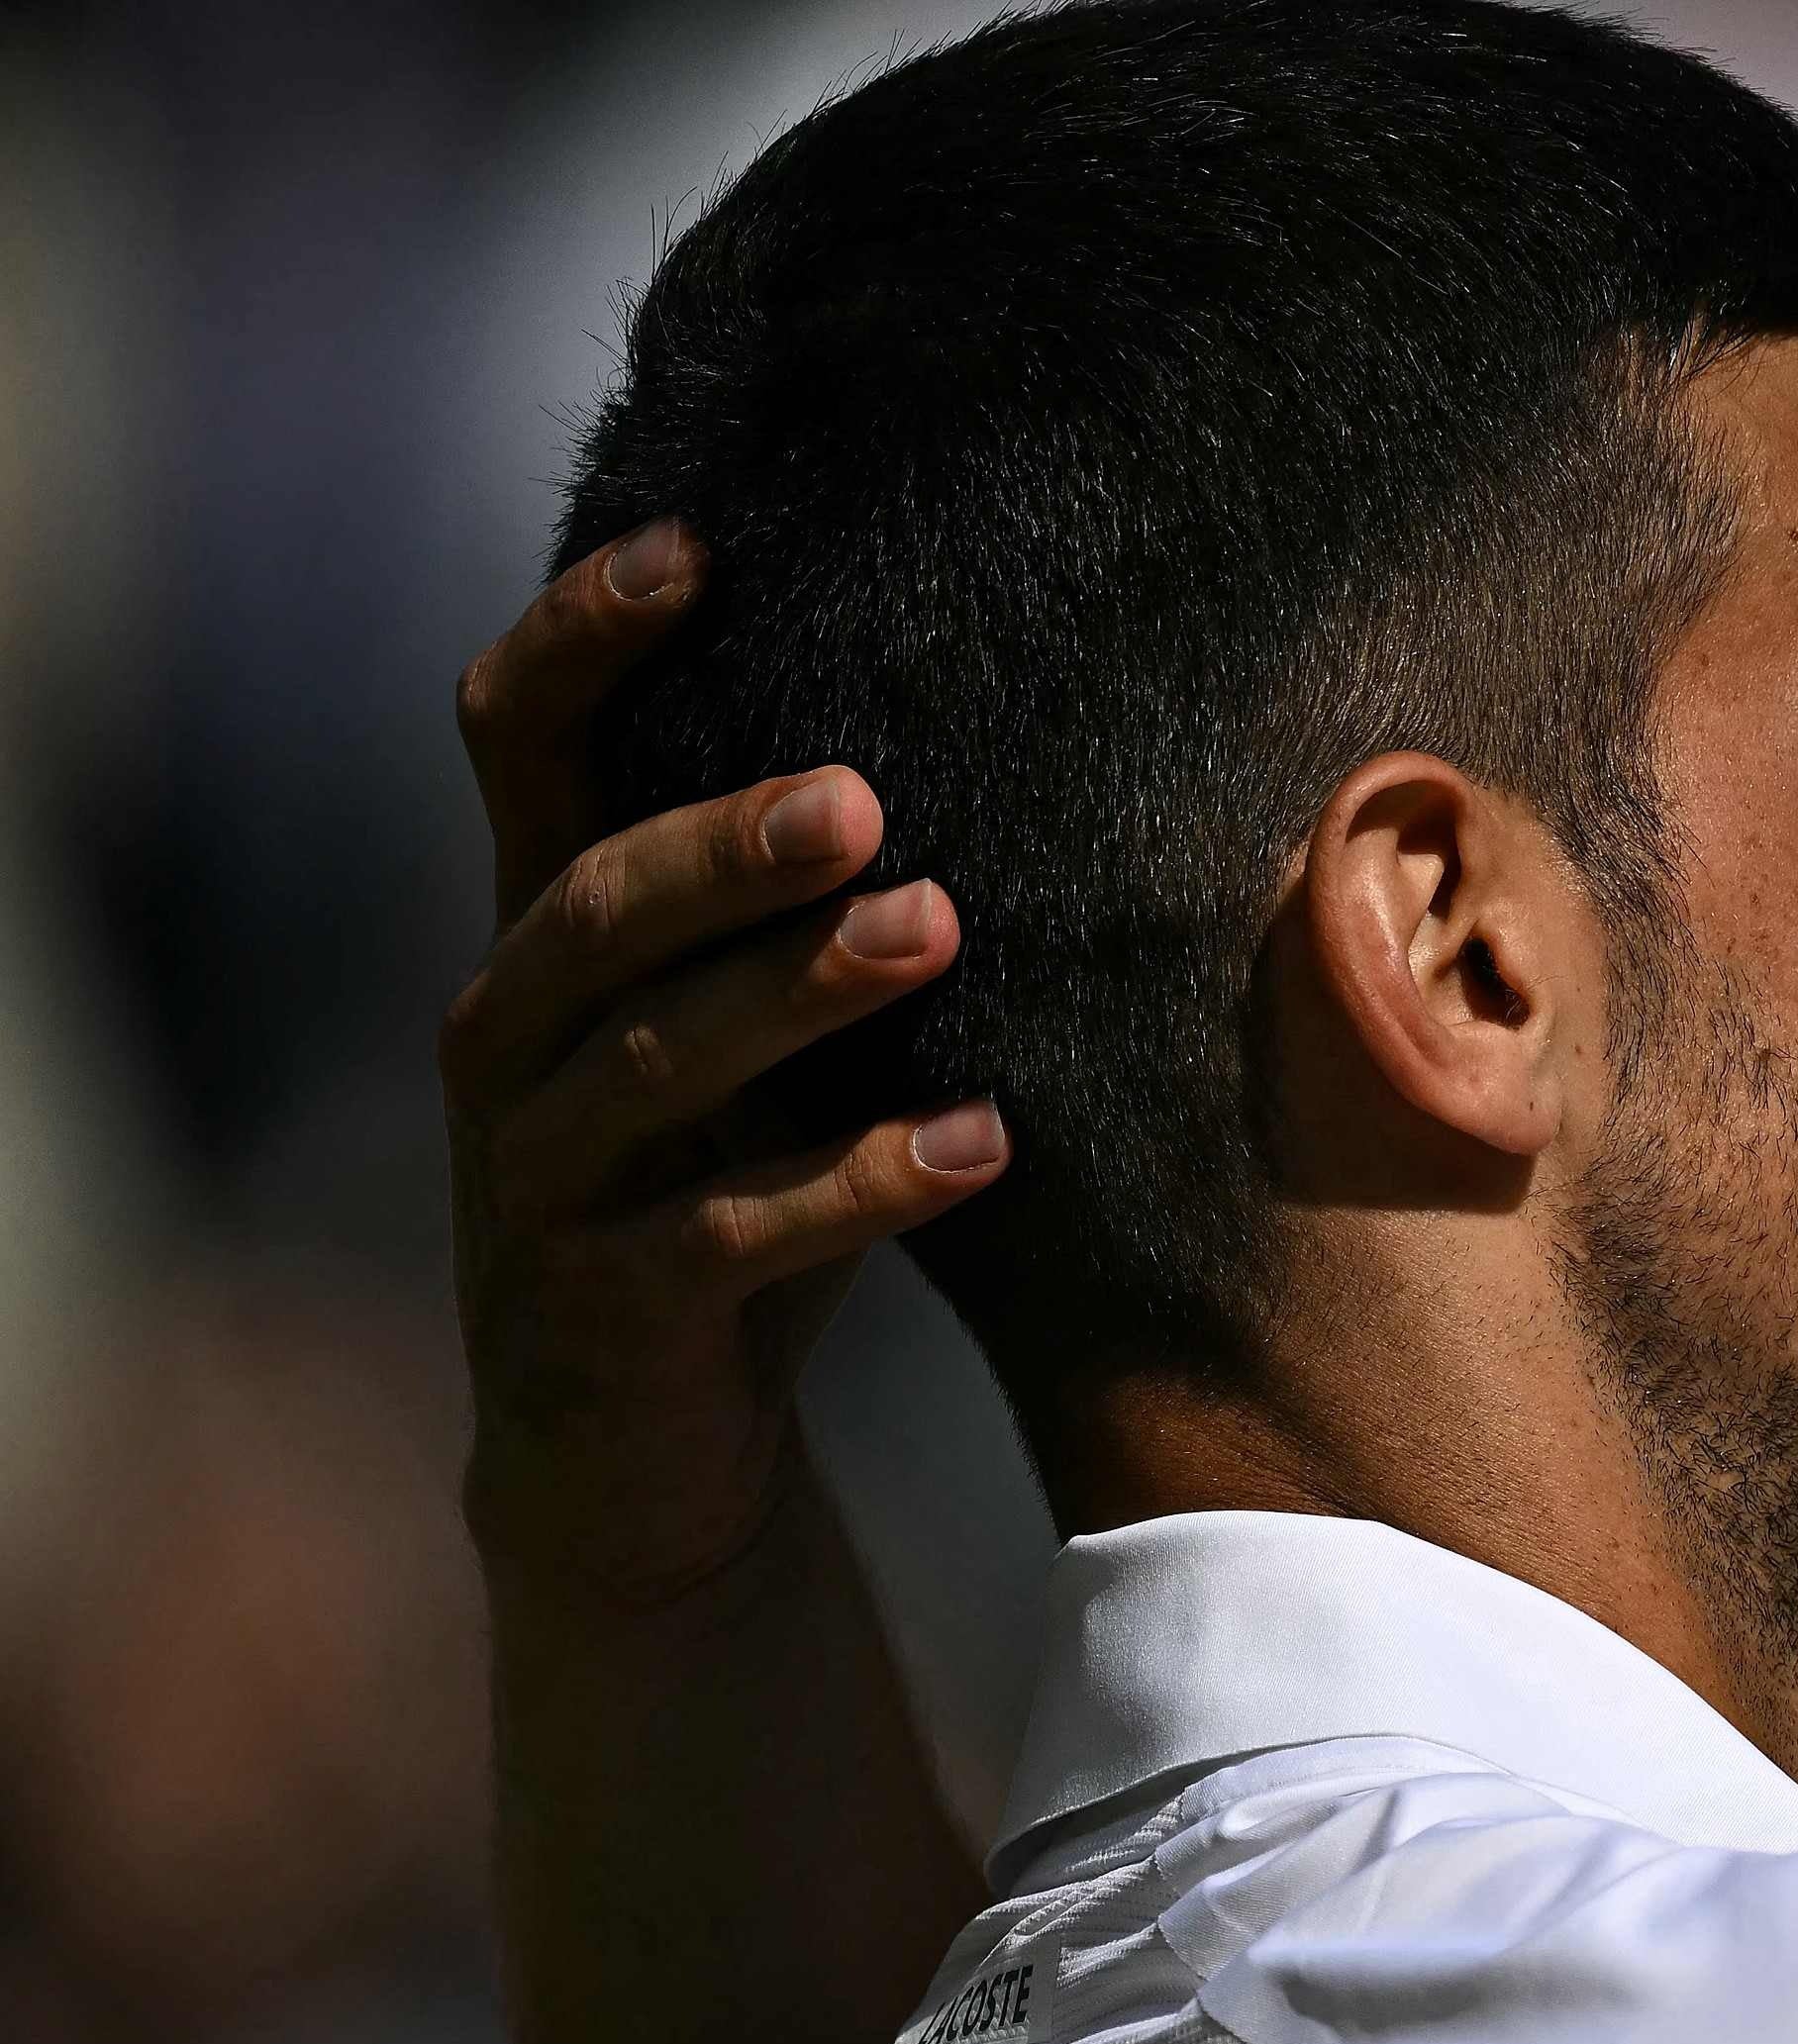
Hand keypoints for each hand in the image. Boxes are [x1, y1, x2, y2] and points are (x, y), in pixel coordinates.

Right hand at [442, 521, 1004, 1611]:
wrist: (641, 1461)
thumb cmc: (726, 1204)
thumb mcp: (758, 1048)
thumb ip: (806, 922)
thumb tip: (1002, 751)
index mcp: (545, 942)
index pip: (516, 748)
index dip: (580, 641)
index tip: (694, 545)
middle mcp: (511, 1039)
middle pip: (590, 904)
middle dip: (721, 845)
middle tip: (863, 797)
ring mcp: (534, 1179)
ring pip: (650, 1062)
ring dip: (799, 994)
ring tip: (941, 931)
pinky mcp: (595, 1309)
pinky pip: (724, 1236)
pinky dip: (857, 1187)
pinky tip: (981, 1146)